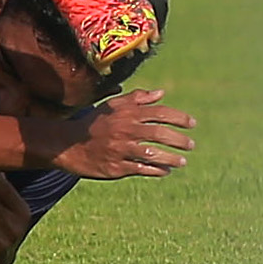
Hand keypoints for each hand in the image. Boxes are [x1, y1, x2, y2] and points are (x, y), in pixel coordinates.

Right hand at [27, 87, 192, 180]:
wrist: (70, 144)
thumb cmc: (95, 123)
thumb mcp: (113, 106)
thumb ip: (137, 98)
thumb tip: (161, 93)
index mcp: (127, 114)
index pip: (159, 113)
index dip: (179, 118)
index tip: (192, 124)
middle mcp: (126, 130)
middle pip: (160, 134)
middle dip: (179, 140)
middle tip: (191, 145)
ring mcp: (121, 150)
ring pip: (153, 154)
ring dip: (171, 158)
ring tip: (183, 161)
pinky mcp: (117, 167)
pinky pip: (142, 168)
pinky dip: (157, 170)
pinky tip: (166, 170)